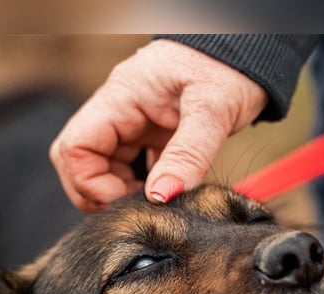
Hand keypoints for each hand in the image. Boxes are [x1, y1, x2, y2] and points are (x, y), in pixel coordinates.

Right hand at [50, 39, 268, 211]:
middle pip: (79, 162)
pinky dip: (143, 187)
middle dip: (99, 193)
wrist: (249, 53)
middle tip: (137, 211)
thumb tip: (161, 198)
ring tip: (158, 204)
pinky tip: (167, 195)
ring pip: (104, 168)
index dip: (91, 184)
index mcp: (120, 98)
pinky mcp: (151, 135)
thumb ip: (188, 155)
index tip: (131, 201)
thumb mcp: (213, 109)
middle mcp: (118, 111)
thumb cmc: (229, 69)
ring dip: (122, 193)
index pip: (75, 148)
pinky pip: (132, 168)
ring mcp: (133, 124)